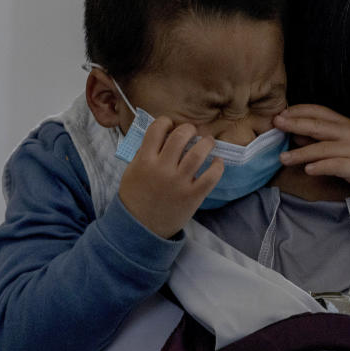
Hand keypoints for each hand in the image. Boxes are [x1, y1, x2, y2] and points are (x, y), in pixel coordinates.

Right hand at [117, 117, 223, 237]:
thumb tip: (162, 135)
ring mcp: (178, 183)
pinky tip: (217, 162)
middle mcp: (162, 169)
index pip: (157, 129)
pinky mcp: (192, 196)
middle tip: (192, 131)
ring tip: (207, 141)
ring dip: (206, 142)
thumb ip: (144, 153)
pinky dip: (217, 166)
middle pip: (180, 136)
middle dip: (189, 128)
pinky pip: (211, 176)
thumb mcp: (132, 171)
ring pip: (198, 153)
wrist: (141, 228)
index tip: (171, 125)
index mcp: (144, 161)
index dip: (166, 122)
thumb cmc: (136, 197)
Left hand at [273, 104, 349, 207]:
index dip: (299, 110)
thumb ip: (319, 137)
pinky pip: (336, 165)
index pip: (318, 111)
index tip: (280, 113)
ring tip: (282, 158)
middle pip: (318, 126)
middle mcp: (348, 133)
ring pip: (323, 148)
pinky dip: (322, 167)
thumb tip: (294, 132)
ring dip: (301, 153)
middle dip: (295, 123)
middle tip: (275, 124)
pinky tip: (308, 170)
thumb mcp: (341, 142)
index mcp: (343, 123)